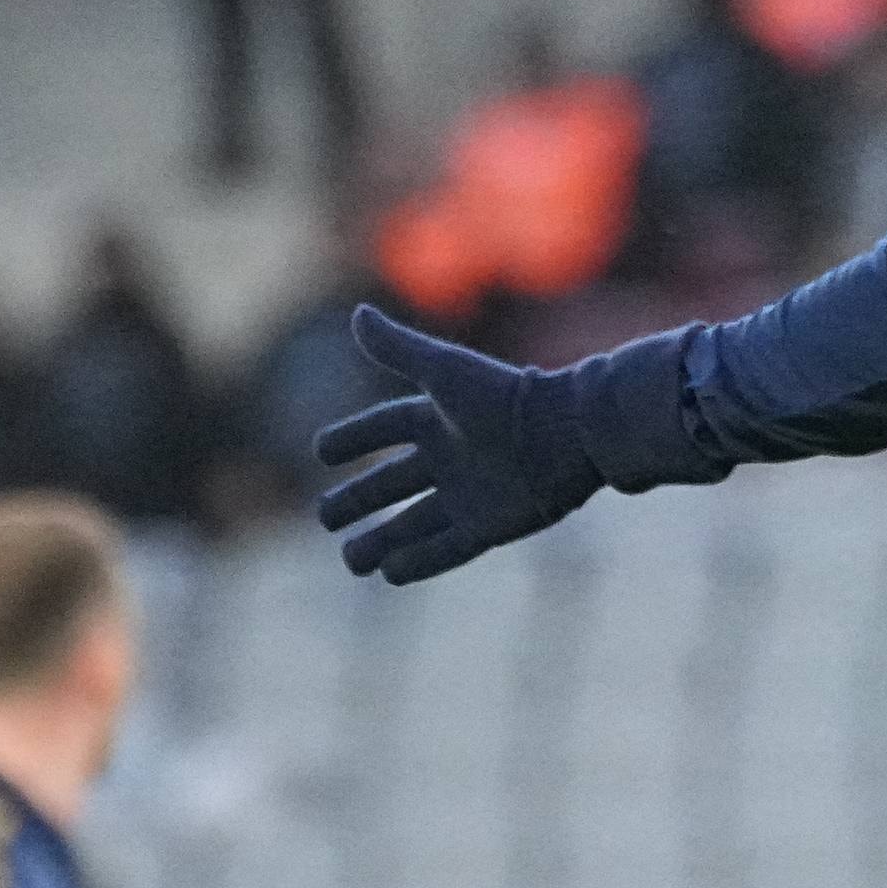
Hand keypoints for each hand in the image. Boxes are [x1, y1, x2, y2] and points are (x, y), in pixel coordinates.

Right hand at [314, 308, 603, 583]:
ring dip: (382, 541)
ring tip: (352, 559)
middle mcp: (450, 457)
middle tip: (326, 516)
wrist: (565, 436)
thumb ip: (398, 348)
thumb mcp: (443, 371)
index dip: (353, 438)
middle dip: (359, 499)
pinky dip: (418, 562)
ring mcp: (469, 495)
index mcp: (439, 417)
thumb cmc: (502, 399)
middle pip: (393, 482)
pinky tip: (389, 574)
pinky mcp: (489, 527)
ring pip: (414, 523)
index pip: (385, 427)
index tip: (321, 451)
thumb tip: (357, 313)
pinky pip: (446, 548)